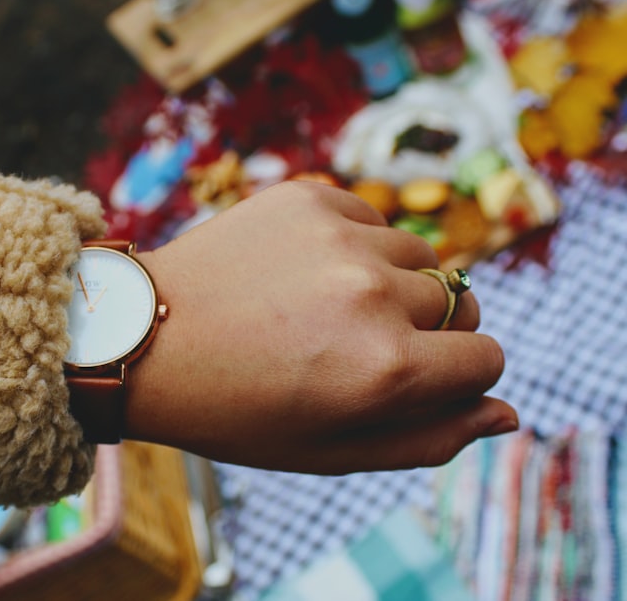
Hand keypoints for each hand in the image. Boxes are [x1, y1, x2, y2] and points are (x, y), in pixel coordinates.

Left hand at [125, 181, 515, 473]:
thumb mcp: (328, 451)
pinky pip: (372, 219)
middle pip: (458, 305)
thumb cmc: (235, 408)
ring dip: (389, 284)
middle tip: (353, 347)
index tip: (412, 379)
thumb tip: (504, 413)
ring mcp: (341, 237)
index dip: (455, 377)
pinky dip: (354, 245)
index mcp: (386, 368)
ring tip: (321, 309)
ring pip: (419, 258)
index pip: (486, 361)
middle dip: (424, 331)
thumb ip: (427, 439)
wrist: (143, 337)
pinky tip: (301, 272)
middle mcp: (374, 295)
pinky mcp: (309, 196)